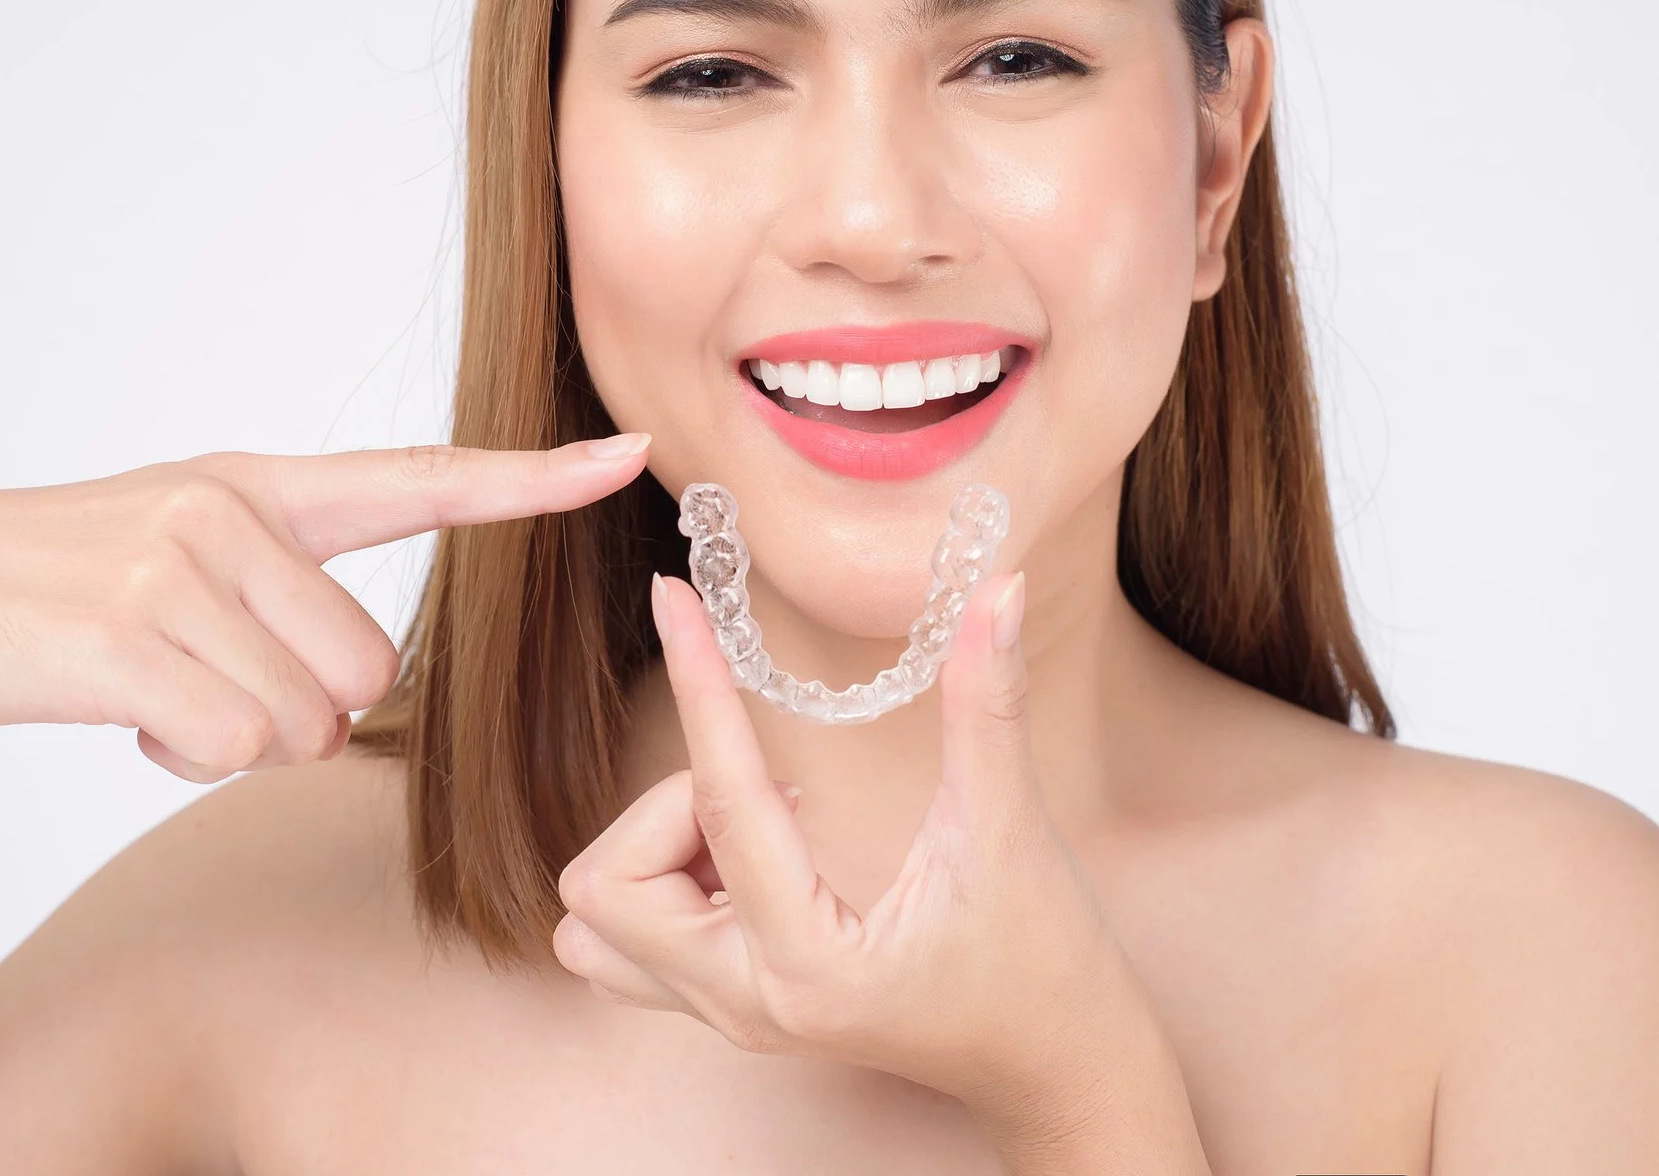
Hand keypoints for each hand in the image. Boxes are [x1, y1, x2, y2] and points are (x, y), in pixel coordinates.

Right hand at [0, 434, 651, 780]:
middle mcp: (231, 509)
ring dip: (232, 739)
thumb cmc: (53, 595)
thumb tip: (346, 696)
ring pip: (304, 718)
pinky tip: (122, 715)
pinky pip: (234, 744)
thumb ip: (276, 587)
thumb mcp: (174, 553)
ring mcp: (178, 564)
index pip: (419, 476)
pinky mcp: (127, 634)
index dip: (528, 477)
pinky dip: (183, 757)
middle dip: (295, 711)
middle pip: (364, 670)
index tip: (624, 453)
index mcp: (256, 486)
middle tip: (196, 682)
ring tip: (149, 688)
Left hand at [551, 570, 1204, 1168]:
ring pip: (599, 923)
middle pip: (608, 886)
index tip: (670, 598)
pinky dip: (664, 880)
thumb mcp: (1011, 831)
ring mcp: (731, 1014)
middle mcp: (748, 1001)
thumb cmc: (1045, 962)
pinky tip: (754, 855)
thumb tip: (999, 591)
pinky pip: (630, 942)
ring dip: (653, 851)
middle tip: (779, 783)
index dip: (696, 684)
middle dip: (668, 806)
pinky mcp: (732, 1007)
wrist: (1060, 1068)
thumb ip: (989, 707)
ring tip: (758, 825)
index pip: (718, 804)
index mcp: (811, 962)